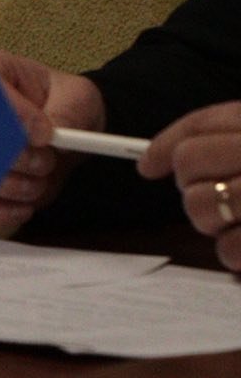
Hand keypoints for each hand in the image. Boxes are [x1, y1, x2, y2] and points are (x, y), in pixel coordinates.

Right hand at [0, 49, 102, 236]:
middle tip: (45, 162)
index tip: (44, 136)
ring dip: (13, 186)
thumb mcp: (78, 97)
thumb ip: (67, 111)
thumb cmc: (67, 103)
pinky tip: (23, 207)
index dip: (13, 120)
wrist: (69, 129)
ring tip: (39, 182)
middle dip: (15, 158)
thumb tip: (47, 135)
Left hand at [140, 101, 240, 271]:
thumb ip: (210, 139)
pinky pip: (229, 249)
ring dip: (208, 218)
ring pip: (200, 205)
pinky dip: (230, 251)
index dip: (164, 147)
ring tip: (234, 219)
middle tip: (211, 193)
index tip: (147, 166)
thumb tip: (146, 166)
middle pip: (190, 161)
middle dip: (189, 183)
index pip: (199, 126)